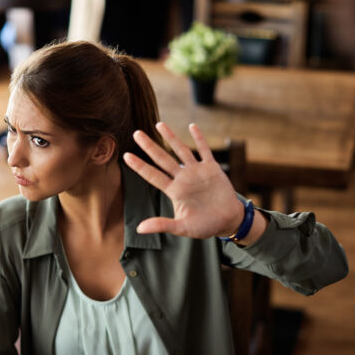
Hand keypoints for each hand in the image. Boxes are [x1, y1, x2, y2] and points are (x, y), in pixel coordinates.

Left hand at [123, 122, 245, 238]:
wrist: (228, 221)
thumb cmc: (205, 226)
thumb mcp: (183, 228)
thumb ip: (162, 225)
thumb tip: (139, 229)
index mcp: (174, 191)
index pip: (153, 176)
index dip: (140, 166)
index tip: (126, 156)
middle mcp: (183, 178)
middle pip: (163, 159)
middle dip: (150, 146)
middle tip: (136, 133)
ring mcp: (197, 172)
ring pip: (181, 151)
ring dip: (171, 138)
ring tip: (159, 124)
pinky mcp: (212, 169)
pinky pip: (204, 151)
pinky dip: (199, 139)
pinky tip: (192, 126)